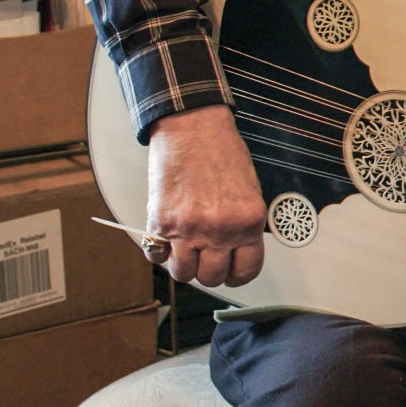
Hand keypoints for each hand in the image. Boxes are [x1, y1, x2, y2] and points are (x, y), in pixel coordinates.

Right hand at [146, 105, 267, 287]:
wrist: (192, 129)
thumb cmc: (221, 154)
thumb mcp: (248, 192)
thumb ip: (242, 225)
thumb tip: (234, 252)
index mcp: (249, 221)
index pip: (247, 270)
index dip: (237, 275)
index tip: (231, 272)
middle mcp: (221, 229)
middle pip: (212, 277)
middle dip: (209, 271)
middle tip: (205, 257)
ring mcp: (189, 228)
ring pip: (183, 274)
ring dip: (183, 265)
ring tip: (185, 248)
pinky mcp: (161, 223)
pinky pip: (156, 256)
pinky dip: (159, 252)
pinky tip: (167, 238)